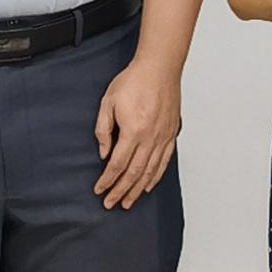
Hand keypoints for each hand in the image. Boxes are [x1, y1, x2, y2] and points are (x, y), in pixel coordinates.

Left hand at [91, 59, 182, 210]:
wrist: (159, 68)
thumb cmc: (134, 81)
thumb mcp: (108, 102)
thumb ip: (103, 129)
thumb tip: (104, 153)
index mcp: (133, 131)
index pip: (117, 164)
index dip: (107, 180)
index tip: (100, 190)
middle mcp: (150, 138)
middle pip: (134, 173)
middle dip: (121, 191)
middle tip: (111, 204)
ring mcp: (163, 138)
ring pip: (150, 172)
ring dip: (138, 190)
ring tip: (128, 202)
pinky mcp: (171, 135)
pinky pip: (164, 162)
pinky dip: (156, 177)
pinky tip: (148, 185)